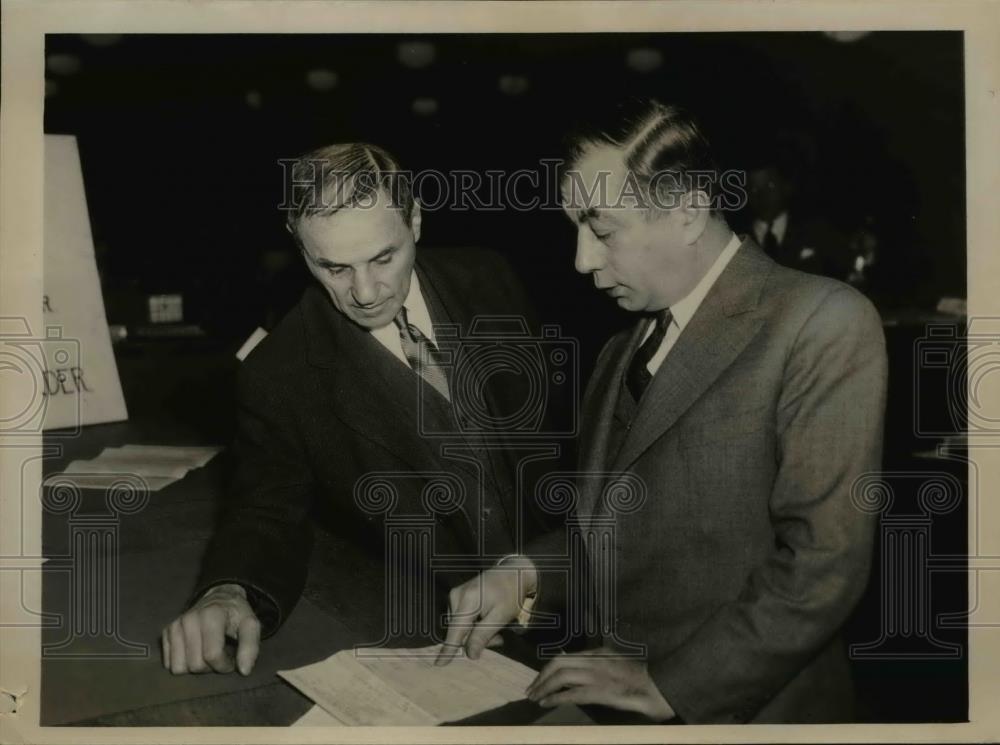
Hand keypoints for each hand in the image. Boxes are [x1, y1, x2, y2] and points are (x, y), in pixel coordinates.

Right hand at [161, 583, 260, 674]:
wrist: (220, 598)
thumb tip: (244, 670)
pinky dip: (183, 663)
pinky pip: (169, 664)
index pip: (212, 655)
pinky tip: (195, 651)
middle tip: (221, 655)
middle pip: (195, 665)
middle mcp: (189, 619)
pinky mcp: (166, 632)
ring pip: (179, 668)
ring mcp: (175, 625)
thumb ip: (251, 646)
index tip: (232, 658)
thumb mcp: (250, 625)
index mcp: (211, 615)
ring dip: (196, 666)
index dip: (225, 664)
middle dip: (211, 667)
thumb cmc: (236, 615)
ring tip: (207, 653)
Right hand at [435, 556, 536, 665]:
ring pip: (460, 627)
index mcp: (469, 600)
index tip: (438, 664)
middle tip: (498, 639)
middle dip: (476, 639)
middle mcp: (457, 596)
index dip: (449, 649)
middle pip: (459, 631)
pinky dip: (473, 624)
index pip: (456, 630)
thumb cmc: (511, 594)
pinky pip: (461, 619)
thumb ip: (483, 635)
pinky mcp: (457, 595)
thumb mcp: (501, 617)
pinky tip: (487, 620)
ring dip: (475, 633)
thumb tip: (470, 654)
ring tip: (495, 627)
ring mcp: (455, 594)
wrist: (513, 572)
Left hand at [526, 647, 675, 720]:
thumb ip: (601, 665)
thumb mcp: (618, 665)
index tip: (540, 678)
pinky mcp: (602, 691)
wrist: (662, 686)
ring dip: (544, 687)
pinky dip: (556, 697)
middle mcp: (596, 660)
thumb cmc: (643, 679)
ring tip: (534, 697)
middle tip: (531, 689)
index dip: (549, 667)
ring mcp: (598, 675)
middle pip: (559, 662)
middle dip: (541, 676)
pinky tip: (546, 703)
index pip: (567, 656)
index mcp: (600, 652)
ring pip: (562, 676)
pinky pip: (572, 693)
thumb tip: (583, 674)